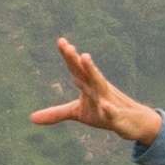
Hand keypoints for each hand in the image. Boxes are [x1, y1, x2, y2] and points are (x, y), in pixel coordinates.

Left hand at [29, 36, 161, 145]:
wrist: (133, 123)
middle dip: (76, 60)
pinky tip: (106, 106)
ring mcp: (108, 101)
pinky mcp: (117, 117)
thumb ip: (56, 113)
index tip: (61, 41)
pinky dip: (109, 110)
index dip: (68, 56)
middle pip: (85, 72)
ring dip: (92, 71)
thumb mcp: (78, 113)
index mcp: (88, 86)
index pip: (76, 69)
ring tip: (85, 57)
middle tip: (66, 45)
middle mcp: (98, 89)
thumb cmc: (103, 113)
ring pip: (99, 84)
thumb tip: (31, 118)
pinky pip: (112, 113)